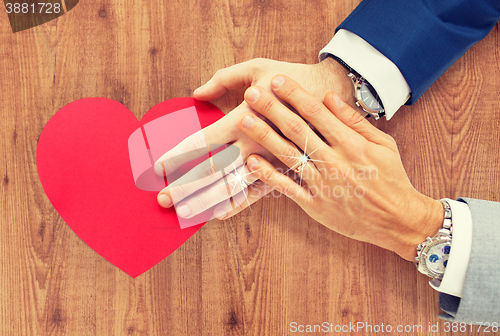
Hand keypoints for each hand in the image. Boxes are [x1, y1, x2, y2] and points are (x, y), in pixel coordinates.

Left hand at [155, 58, 353, 219]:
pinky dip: (237, 205)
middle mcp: (254, 145)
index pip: (202, 141)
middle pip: (212, 172)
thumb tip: (196, 93)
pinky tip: (219, 214)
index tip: (157, 167)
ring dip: (206, 202)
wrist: (336, 95)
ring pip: (232, 189)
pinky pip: (258, 194)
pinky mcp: (286, 171)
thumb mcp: (259, 67)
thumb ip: (224, 78)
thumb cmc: (295, 78)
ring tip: (184, 215)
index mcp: (245, 118)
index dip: (178, 155)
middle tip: (161, 200)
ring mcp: (270, 162)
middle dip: (185, 187)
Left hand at [236, 75, 443, 260]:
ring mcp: (323, 184)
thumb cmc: (391, 178)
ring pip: (288, 156)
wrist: (397, 220)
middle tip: (252, 93)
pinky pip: (288, 188)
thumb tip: (329, 97)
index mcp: (351, 144)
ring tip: (245, 120)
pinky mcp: (315, 205)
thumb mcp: (382, 144)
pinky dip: (268, 176)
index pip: (317, 113)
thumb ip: (354, 121)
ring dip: (264, 136)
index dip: (294, 94)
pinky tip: (252, 161)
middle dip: (272, 109)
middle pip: (297, 130)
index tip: (277, 80)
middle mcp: (334, 161)